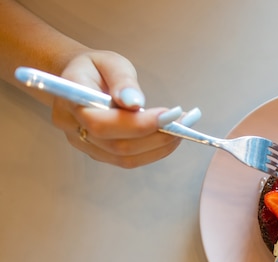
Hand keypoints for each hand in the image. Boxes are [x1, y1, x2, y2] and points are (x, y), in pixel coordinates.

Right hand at [50, 50, 196, 167]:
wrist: (78, 80)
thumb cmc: (95, 68)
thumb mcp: (109, 62)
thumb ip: (122, 80)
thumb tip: (135, 103)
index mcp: (70, 99)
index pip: (101, 123)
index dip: (138, 125)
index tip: (169, 115)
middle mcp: (73, 127)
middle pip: (117, 146)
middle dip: (157, 136)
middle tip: (184, 122)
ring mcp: (84, 144)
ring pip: (125, 158)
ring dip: (160, 146)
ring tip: (182, 129)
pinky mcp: (99, 153)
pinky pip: (128, 160)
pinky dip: (154, 151)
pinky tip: (169, 137)